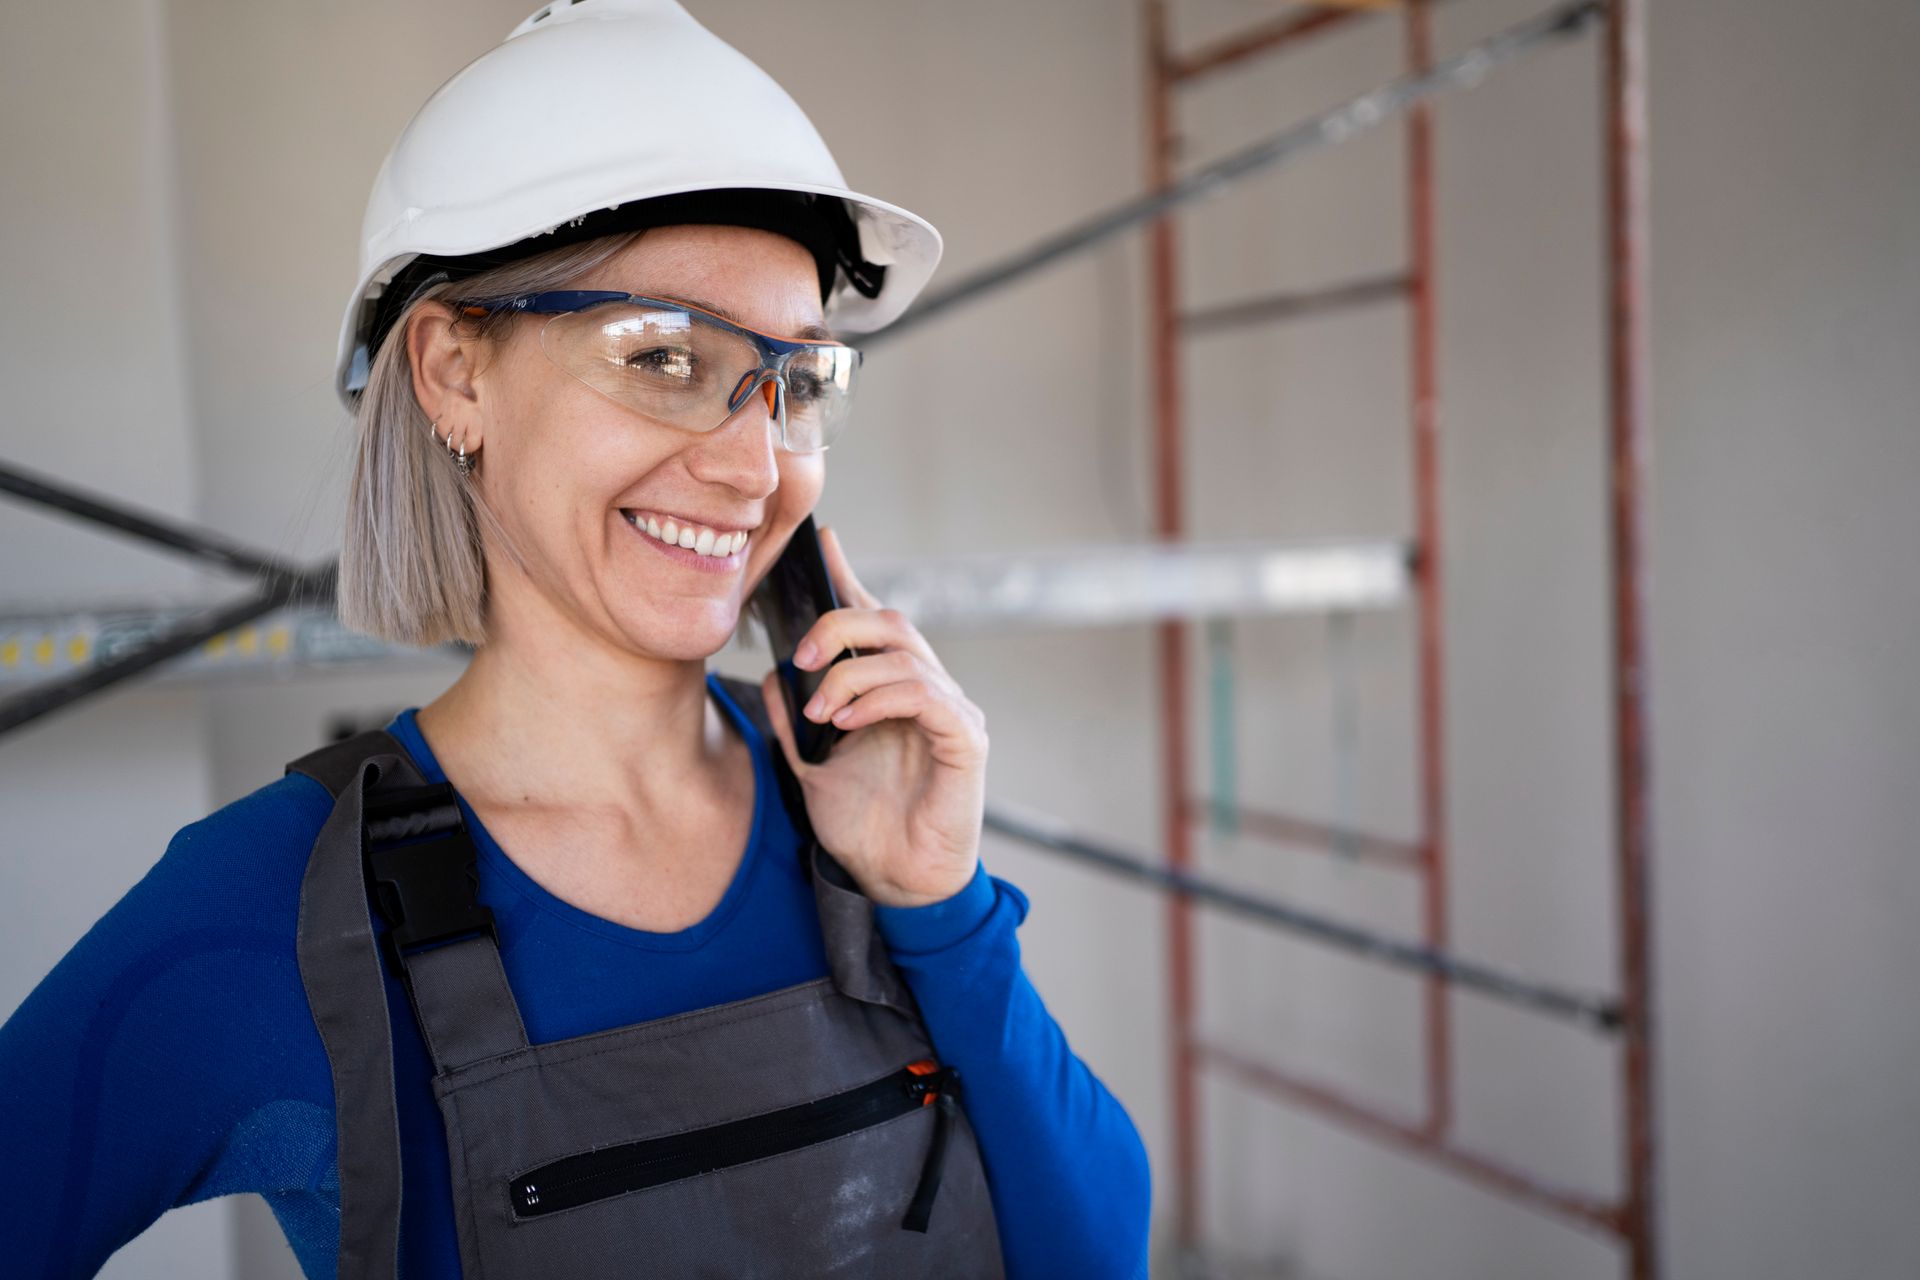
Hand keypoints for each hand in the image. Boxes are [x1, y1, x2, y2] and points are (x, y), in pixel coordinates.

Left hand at [759, 525, 987, 908]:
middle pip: (889, 622)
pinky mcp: (966, 739)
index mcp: (892, 690)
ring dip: (851, 674)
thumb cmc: (865, 827)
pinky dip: (881, 699)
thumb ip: (795, 721)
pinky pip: (925, 696)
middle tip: (801, 658)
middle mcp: (927, 691)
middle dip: (837, 628)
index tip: (819, 541)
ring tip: (820, 708)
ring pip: (905, 653)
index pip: (872, 621)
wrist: (896, 884)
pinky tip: (848, 722)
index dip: (848, 578)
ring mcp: (951, 711)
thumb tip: (771, 673)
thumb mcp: (813, 768)